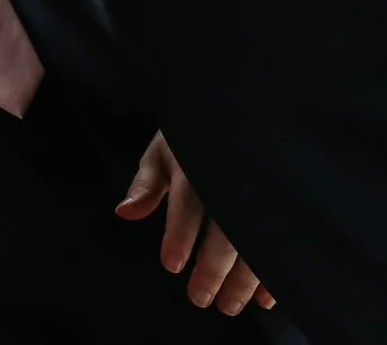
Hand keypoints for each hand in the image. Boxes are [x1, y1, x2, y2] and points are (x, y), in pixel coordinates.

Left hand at [117, 133, 276, 314]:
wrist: (242, 105)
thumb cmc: (195, 134)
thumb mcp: (165, 149)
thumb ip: (147, 184)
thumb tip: (125, 213)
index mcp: (200, 160)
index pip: (190, 203)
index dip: (180, 235)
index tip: (172, 267)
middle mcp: (235, 176)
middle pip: (227, 230)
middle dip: (214, 269)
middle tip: (201, 300)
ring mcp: (264, 188)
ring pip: (259, 241)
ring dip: (246, 280)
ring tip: (230, 306)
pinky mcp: (287, 201)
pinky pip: (287, 241)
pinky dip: (278, 273)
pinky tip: (267, 298)